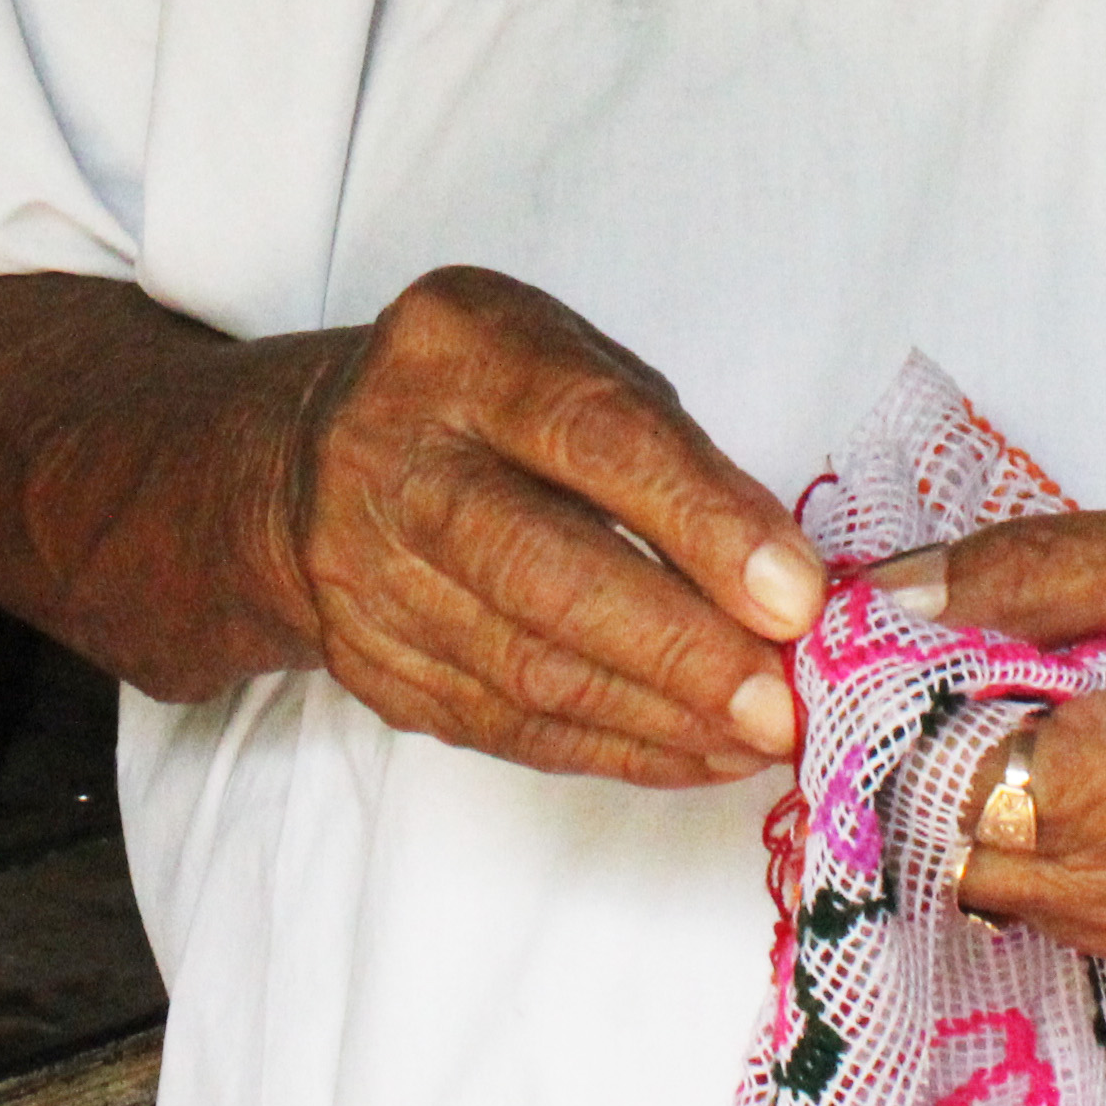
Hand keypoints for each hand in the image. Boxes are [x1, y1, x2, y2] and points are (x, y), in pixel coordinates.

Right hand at [267, 268, 825, 787]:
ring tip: (763, 733)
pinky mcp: (375, 666)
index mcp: (459, 353)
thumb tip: (781, 582)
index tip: (796, 595)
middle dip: (678, 649)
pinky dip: (617, 751)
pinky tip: (698, 751)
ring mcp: (370, 574)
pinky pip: (509, 729)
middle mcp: (394, 461)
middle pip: (543, 572)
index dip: (701, 521)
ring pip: (528, 672)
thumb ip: (668, 453)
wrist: (308, 465)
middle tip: (781, 701)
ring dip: (663, 717)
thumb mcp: (570, 362)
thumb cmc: (484, 400)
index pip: (592, 437)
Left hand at [919, 497, 1105, 982]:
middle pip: (947, 840)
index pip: (931, 776)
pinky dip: (1040, 831)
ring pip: (993, 881)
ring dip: (979, 792)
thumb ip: (1032, 574)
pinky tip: (1084, 750)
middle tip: (948, 655)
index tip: (880, 638)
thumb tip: (887, 594)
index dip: (886, 703)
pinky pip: (1059, 903)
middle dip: (921, 749)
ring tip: (1027, 695)